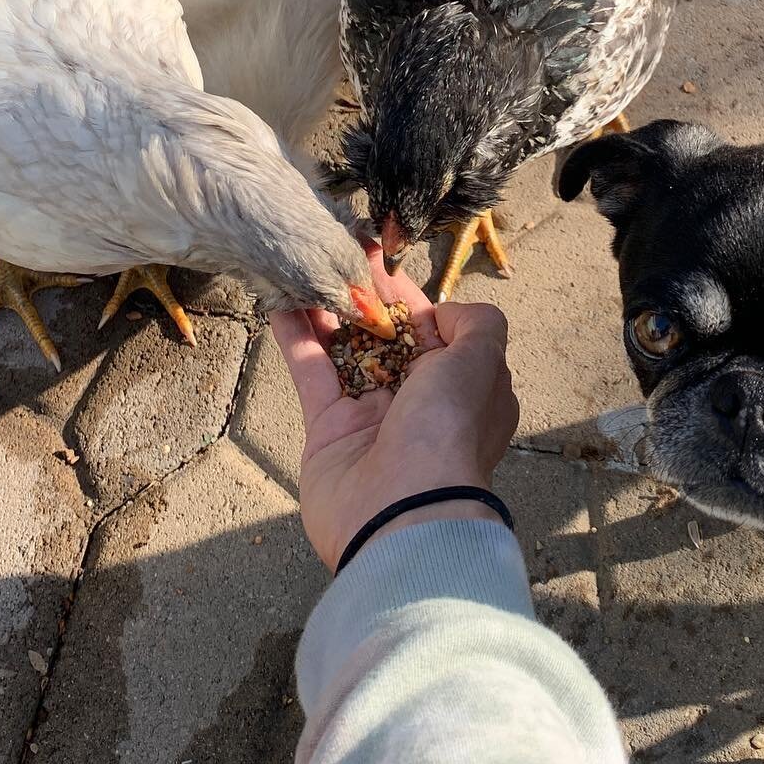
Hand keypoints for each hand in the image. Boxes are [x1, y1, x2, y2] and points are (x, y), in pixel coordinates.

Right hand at [271, 244, 518, 570]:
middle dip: (365, 294)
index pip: (434, 330)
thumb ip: (477, 324)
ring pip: (346, 349)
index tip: (381, 258)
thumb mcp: (483, 361)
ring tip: (307, 264)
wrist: (403, 513)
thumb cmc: (450, 430)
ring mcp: (371, 415)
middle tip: (339, 251)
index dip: (408, 294)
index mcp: (463, 386)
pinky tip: (280, 302)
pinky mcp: (328, 430)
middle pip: (387, 335)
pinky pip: (312, 373)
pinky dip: (297, 338)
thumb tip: (444, 312)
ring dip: (327, 308)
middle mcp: (420, 400)